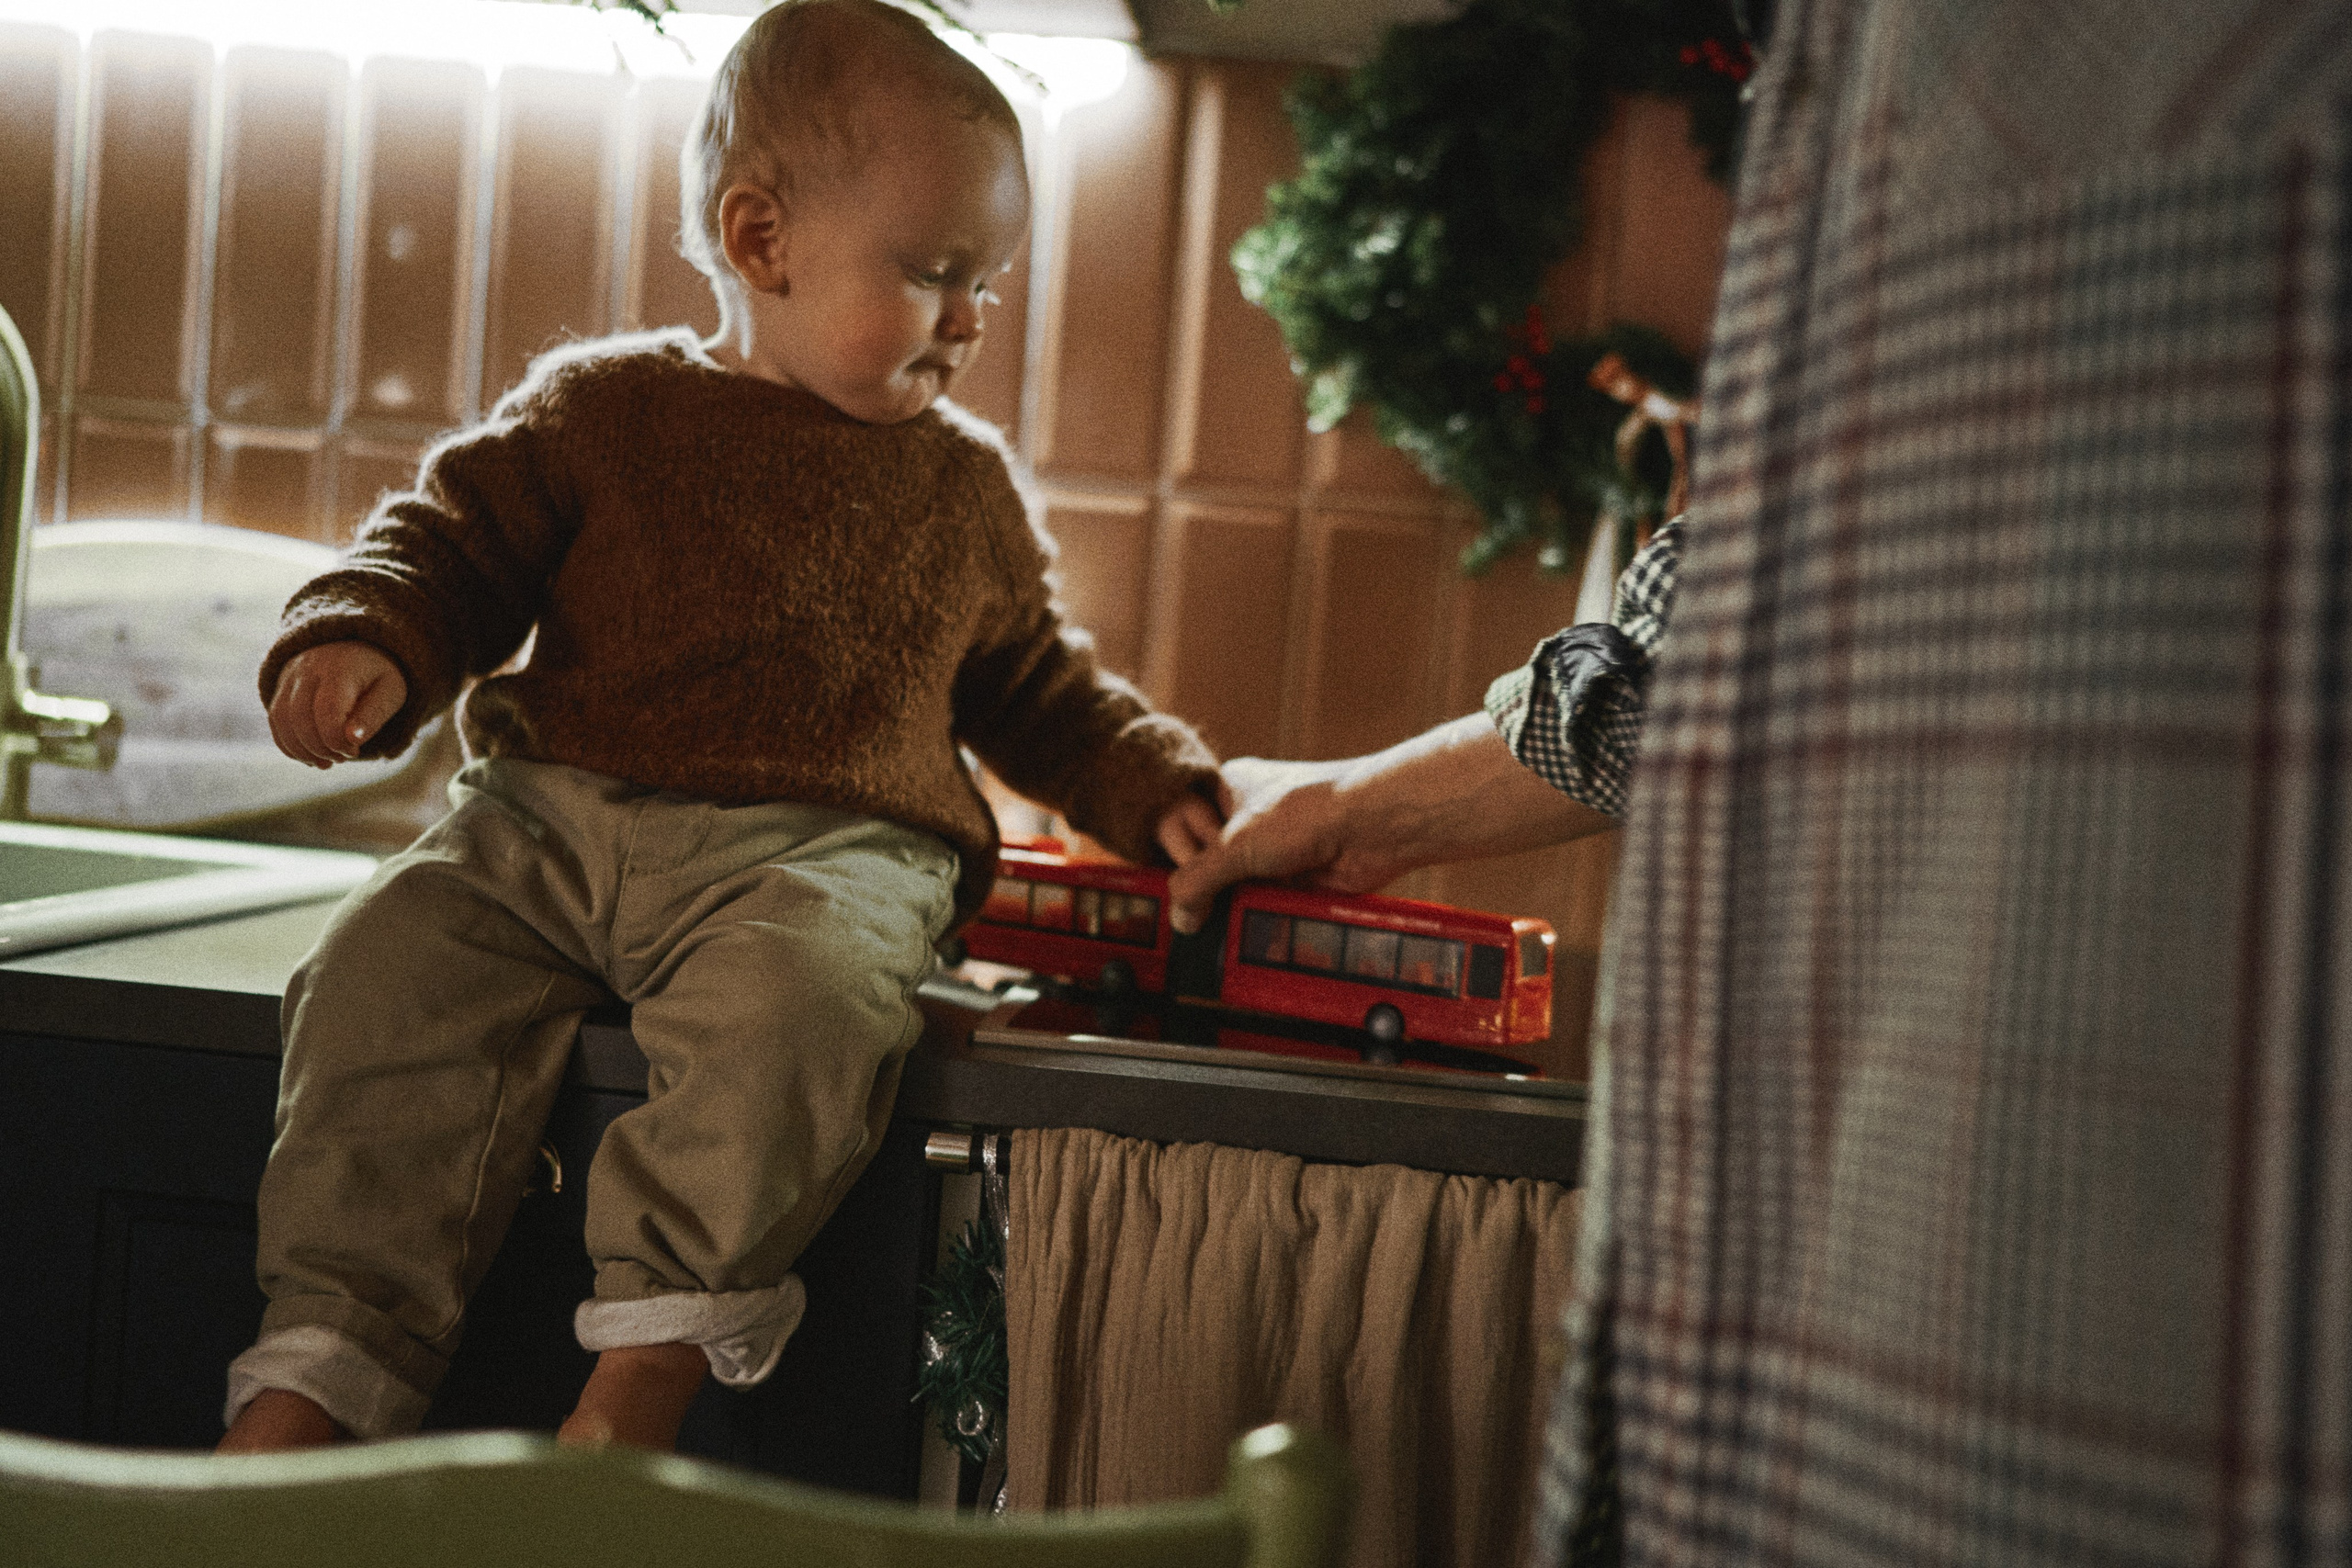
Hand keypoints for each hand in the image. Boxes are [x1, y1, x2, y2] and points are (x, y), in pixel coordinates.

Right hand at [267, 641, 407, 768]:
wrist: (356, 647)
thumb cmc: (377, 675)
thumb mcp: (390, 691)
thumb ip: (373, 715)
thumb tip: (352, 740)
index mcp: (340, 669)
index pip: (327, 711)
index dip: (336, 740)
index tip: (354, 749)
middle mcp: (309, 669)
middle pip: (300, 718)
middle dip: (320, 748)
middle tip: (343, 757)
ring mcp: (290, 677)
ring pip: (282, 720)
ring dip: (302, 750)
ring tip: (327, 762)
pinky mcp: (281, 687)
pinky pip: (275, 720)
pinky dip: (289, 745)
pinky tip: (310, 757)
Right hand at [1166, 756, 1386, 934]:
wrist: (1372, 824)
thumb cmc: (1307, 810)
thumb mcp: (1234, 846)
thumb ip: (1197, 882)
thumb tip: (1180, 917)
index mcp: (1227, 790)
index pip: (1182, 826)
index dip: (1172, 855)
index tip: (1161, 887)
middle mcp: (1249, 818)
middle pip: (1209, 862)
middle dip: (1202, 890)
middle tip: (1188, 917)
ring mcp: (1274, 849)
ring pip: (1237, 886)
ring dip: (1230, 906)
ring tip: (1212, 931)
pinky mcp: (1296, 877)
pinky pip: (1265, 903)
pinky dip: (1257, 917)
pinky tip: (1244, 931)